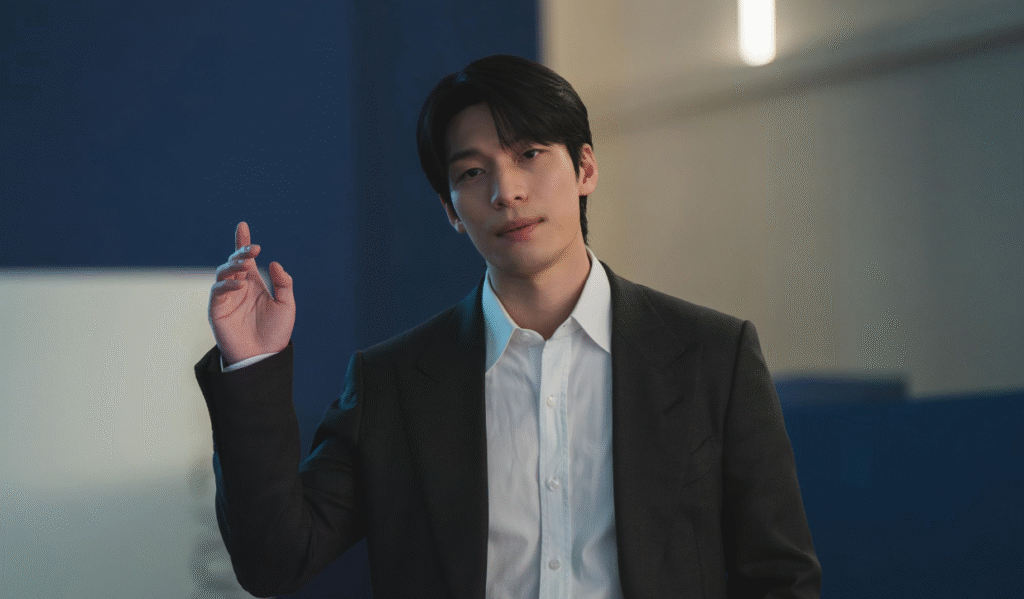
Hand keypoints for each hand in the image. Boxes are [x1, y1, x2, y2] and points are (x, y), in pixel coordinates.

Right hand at [208, 221, 295, 365]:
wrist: (264, 357)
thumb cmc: (276, 332)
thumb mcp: (286, 305)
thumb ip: (283, 283)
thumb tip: (273, 263)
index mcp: (254, 283)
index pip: (246, 259)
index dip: (243, 242)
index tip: (243, 225)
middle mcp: (238, 287)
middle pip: (234, 262)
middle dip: (241, 252)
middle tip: (253, 250)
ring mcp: (226, 297)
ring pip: (223, 273)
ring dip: (233, 266)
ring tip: (245, 265)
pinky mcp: (217, 309)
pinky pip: (218, 291)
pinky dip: (227, 284)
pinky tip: (240, 284)